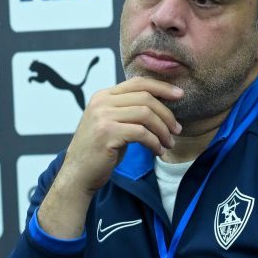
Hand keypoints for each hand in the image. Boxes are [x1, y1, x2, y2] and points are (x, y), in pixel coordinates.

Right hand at [37, 77, 182, 238]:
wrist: (78, 174)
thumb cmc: (99, 151)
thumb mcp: (112, 123)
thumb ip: (128, 110)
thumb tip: (161, 104)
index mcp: (103, 96)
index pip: (138, 83)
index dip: (161, 87)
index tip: (179, 95)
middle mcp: (101, 102)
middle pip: (145, 97)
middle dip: (166, 113)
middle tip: (177, 129)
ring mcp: (103, 116)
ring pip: (146, 114)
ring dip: (163, 130)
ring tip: (168, 143)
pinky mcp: (107, 133)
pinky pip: (141, 133)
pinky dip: (155, 142)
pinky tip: (158, 151)